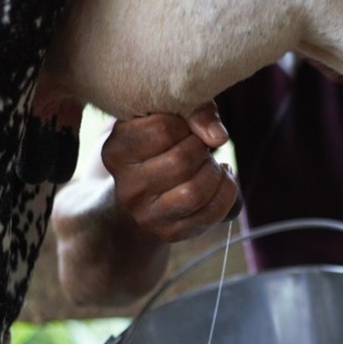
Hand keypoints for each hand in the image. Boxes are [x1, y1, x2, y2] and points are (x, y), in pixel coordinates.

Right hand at [101, 102, 240, 241]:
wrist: (142, 192)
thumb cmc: (158, 144)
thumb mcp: (167, 116)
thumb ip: (194, 110)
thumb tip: (218, 137)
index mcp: (116, 151)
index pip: (162, 128)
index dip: (184, 123)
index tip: (183, 127)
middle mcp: (127, 187)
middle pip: (181, 161)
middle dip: (202, 148)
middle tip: (201, 146)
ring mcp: (146, 215)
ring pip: (195, 192)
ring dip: (214, 173)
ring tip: (211, 164)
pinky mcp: (170, 233)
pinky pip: (210, 214)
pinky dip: (226, 192)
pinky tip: (220, 180)